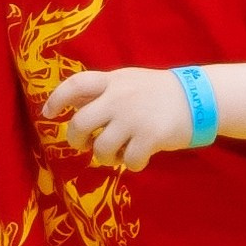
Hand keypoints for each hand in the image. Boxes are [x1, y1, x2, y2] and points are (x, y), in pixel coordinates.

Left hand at [45, 65, 194, 172]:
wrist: (197, 99)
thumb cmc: (157, 92)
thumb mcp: (128, 81)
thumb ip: (102, 91)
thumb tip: (70, 102)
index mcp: (112, 82)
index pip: (76, 85)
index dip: (57, 99)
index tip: (48, 113)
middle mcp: (119, 98)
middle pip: (79, 124)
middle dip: (75, 139)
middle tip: (84, 145)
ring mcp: (134, 118)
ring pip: (101, 149)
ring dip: (105, 157)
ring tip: (117, 152)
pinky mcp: (150, 137)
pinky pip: (127, 162)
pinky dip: (130, 164)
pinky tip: (139, 156)